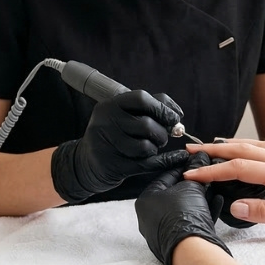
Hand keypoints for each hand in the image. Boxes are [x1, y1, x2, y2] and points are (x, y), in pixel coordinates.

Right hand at [51, 89, 186, 202]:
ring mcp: (106, 144)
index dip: (163, 107)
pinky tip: (175, 158)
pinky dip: (165, 161)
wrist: (86, 162)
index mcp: (109, 105)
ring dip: (155, 148)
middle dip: (162, 132)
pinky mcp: (112, 165)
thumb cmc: (114, 135)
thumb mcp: (123, 116)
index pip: (141, 98)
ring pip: (146, 146)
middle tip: (162, 137)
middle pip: (146, 124)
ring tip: (150, 148)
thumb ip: (150, 109)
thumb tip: (177, 115)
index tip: (175, 117)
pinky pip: (147, 164)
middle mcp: (104, 122)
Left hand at [136, 151, 230, 264]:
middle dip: (192, 184)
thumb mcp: (192, 186)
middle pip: (174, 194)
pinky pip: (189, 223)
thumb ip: (197, 171)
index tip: (194, 161)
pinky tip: (216, 202)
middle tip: (206, 175)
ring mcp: (162, 231)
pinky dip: (202, 212)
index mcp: (146, 200)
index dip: (183, 167)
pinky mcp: (176, 242)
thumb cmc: (184, 217)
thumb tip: (201, 156)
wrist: (191, 250)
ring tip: (213, 188)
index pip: (165, 177)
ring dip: (199, 198)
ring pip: (183, 209)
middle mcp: (150, 217)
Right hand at [182, 140, 264, 239]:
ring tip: (210, 146)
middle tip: (190, 152)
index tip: (190, 175)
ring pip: (255, 146)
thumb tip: (235, 205)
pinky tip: (246, 150)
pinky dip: (249, 146)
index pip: (239, 169)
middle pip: (243, 150)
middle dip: (214, 150)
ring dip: (230, 145)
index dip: (212, 171)